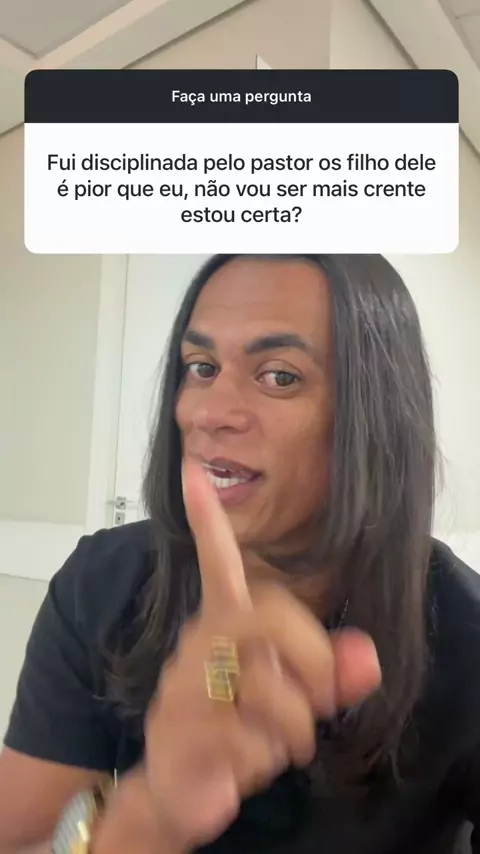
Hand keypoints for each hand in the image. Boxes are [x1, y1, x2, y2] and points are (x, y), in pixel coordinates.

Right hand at [142, 460, 380, 849]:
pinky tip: (249, 760)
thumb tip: (369, 654)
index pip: (217, 563)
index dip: (207, 519)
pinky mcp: (180, 730)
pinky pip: (248, 738)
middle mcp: (196, 642)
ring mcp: (182, 684)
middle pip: (268, 618)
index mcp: (222, 623)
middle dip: (314, 660)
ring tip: (278, 740)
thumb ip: (335, 672)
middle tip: (321, 699)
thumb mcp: (296, 700)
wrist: (183, 789)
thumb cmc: (240, 728)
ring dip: (293, 726)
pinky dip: (266, 758)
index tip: (192, 470)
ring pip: (266, 687)